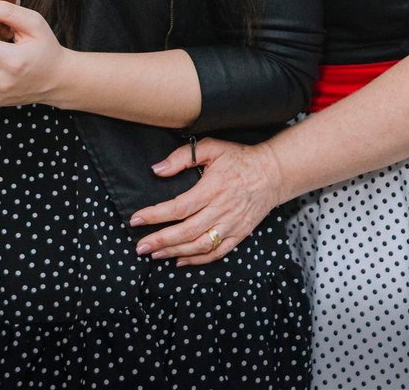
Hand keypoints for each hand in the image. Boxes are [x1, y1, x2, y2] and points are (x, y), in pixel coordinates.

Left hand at [128, 138, 286, 265]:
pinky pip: (216, 253)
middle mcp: (222, 210)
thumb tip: (157, 170)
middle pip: (186, 231)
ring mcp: (232, 225)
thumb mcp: (211, 147)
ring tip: (154, 254)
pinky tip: (180, 261)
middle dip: (160, 240)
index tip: (136, 220)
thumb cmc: (240, 158)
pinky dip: (197, 260)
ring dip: (175, 252)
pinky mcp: (239, 234)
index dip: (155, 216)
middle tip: (139, 246)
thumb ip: (182, 156)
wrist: (273, 173)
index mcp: (212, 188)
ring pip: (200, 245)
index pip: (178, 207)